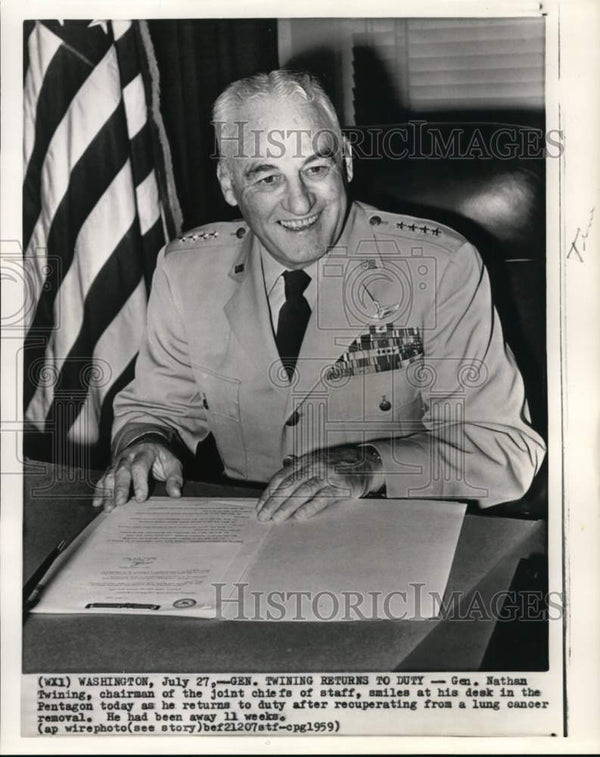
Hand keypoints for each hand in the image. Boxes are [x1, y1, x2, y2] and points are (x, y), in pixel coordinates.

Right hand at [92, 441, 182, 511]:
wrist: (147, 444)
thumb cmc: (161, 458)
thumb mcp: (172, 464)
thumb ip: (175, 478)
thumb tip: (176, 494)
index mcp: (145, 452)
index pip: (140, 466)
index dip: (140, 482)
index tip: (141, 498)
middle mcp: (129, 456)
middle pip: (122, 470)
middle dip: (120, 487)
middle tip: (120, 503)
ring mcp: (118, 462)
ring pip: (110, 475)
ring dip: (108, 492)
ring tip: (108, 507)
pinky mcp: (111, 469)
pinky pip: (103, 479)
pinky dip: (99, 491)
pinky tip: (97, 503)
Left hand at [256, 445, 383, 521]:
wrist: (367, 463)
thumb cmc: (341, 465)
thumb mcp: (318, 463)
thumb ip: (299, 471)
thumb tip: (279, 483)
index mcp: (306, 461)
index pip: (282, 477)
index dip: (269, 492)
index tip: (260, 506)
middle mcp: (315, 466)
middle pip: (289, 485)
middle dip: (273, 502)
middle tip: (263, 516)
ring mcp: (327, 476)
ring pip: (302, 492)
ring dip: (287, 506)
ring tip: (277, 518)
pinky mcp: (340, 487)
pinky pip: (322, 498)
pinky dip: (310, 508)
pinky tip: (300, 516)